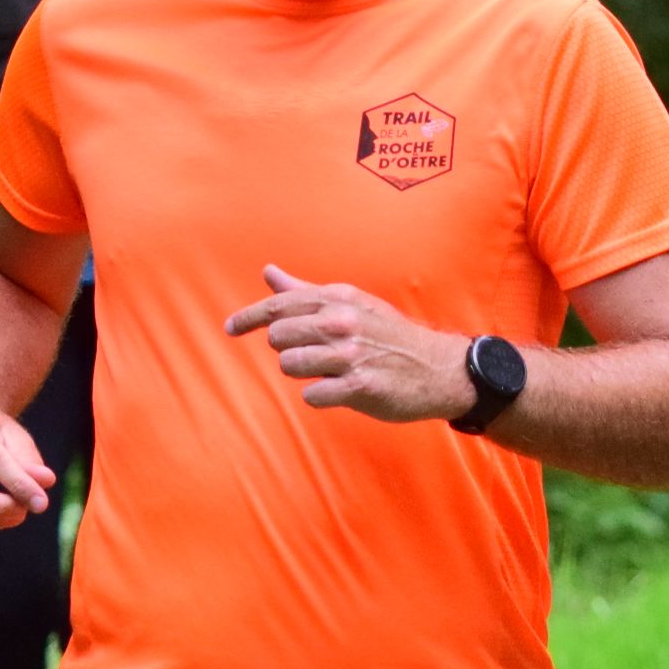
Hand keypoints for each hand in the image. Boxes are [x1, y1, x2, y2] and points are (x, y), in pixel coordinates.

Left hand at [224, 265, 473, 422]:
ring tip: (328, 370)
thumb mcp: (350, 303)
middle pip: (279, 338)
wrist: (438, 368)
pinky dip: (320, 396)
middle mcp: (342, 322)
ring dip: (303, 373)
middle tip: (314, 353)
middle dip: (288, 349)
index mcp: (338, 298)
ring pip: (291, 366)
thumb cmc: (388, 334)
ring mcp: (351, 355)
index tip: (230, 328)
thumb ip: (305, 292)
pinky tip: (339, 389)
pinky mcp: (359, 387)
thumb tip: (269, 272)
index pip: (279, 305)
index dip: (249, 318)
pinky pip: (312, 396)